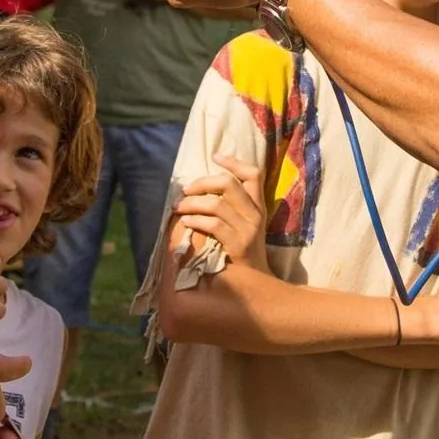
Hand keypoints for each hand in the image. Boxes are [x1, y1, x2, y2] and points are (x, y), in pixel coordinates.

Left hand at [173, 154, 268, 270]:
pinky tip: (186, 222)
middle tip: (186, 189)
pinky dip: (195, 220)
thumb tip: (202, 187)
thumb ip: (233, 206)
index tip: (214, 156)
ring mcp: (248, 229)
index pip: (253, 174)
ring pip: (216, 204)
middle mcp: (256, 214)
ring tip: (179, 207)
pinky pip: (213, 225)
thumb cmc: (243, 249)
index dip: (234, 162)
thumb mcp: (245, 223)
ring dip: (192, 203)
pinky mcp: (238, 244)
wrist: (256, 282)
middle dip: (202, 182)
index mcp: (259, 205)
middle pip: (229, 184)